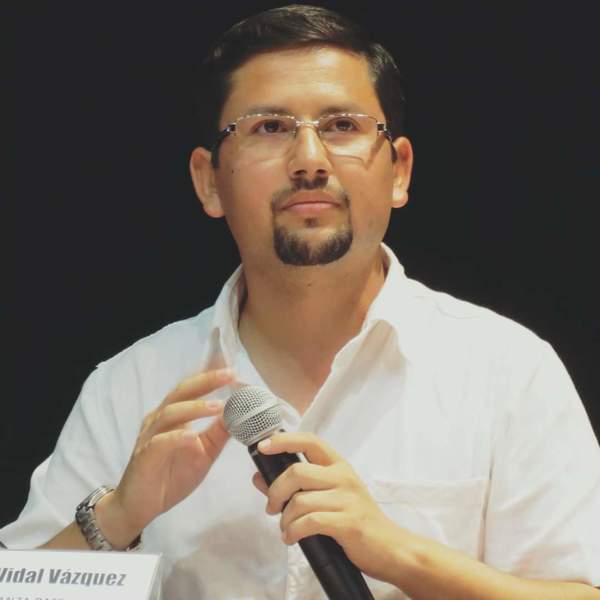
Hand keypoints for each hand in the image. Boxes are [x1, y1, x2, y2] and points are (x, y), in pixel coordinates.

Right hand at [96, 367, 234, 547]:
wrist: (140, 506)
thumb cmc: (171, 476)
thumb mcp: (204, 452)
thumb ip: (219, 432)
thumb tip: (241, 414)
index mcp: (174, 415)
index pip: (193, 389)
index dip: (210, 375)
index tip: (231, 364)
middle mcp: (160, 419)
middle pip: (181, 392)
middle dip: (206, 381)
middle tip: (229, 375)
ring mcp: (150, 436)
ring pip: (170, 413)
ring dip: (195, 407)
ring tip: (219, 406)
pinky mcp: (144, 456)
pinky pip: (160, 442)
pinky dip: (176, 437)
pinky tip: (192, 436)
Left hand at [252, 432, 405, 583]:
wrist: (390, 547)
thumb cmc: (356, 520)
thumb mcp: (328, 496)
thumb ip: (294, 487)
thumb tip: (259, 477)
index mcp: (339, 466)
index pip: (310, 441)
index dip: (284, 440)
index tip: (263, 446)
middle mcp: (343, 477)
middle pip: (297, 472)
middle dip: (275, 491)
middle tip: (271, 507)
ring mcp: (347, 499)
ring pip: (300, 501)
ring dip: (285, 519)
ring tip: (286, 529)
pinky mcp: (348, 522)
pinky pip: (310, 522)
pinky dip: (293, 532)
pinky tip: (292, 538)